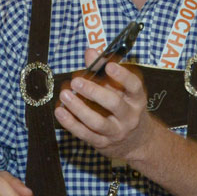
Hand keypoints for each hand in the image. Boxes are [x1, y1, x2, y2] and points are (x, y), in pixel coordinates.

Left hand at [54, 48, 154, 163]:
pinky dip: (71, 123)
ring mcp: (116, 132)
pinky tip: (60, 111)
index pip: (134, 86)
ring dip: (78, 108)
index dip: (123, 75)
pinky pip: (85, 134)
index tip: (109, 66)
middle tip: (76, 81)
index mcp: (136, 99)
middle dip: (94, 92)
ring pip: (97, 122)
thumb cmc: (124, 106)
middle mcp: (129, 116)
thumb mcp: (120, 88)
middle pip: (114, 104)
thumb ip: (104, 70)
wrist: (135, 140)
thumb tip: (90, 52)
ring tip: (65, 95)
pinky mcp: (102, 143)